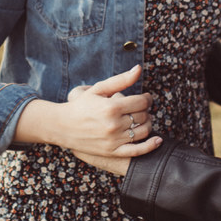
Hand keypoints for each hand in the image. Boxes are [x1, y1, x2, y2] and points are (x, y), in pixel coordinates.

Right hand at [18, 65, 161, 159]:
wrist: (63, 126)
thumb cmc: (81, 105)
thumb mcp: (99, 89)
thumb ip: (120, 80)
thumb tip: (139, 69)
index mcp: (111, 107)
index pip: (142, 102)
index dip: (147, 99)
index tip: (146, 98)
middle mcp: (114, 124)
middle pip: (143, 116)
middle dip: (146, 110)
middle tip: (142, 108)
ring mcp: (113, 140)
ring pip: (143, 131)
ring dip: (148, 124)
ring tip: (143, 119)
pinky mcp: (112, 152)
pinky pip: (137, 150)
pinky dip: (150, 146)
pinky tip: (158, 140)